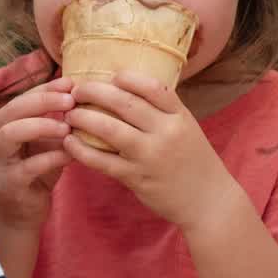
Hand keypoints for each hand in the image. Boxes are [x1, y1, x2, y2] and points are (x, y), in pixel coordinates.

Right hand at [0, 76, 76, 230]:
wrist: (18, 215)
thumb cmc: (33, 174)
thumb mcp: (41, 144)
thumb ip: (52, 124)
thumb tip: (80, 97)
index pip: (19, 99)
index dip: (44, 89)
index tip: (70, 83)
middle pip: (11, 111)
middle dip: (42, 101)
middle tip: (70, 100)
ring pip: (11, 133)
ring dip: (41, 125)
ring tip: (67, 126)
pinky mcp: (8, 184)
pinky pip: (28, 166)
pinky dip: (51, 157)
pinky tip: (71, 154)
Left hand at [64, 71, 241, 234]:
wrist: (209, 202)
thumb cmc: (193, 162)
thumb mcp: (187, 129)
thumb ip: (162, 112)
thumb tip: (126, 90)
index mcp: (180, 117)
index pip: (154, 87)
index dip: (129, 78)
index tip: (111, 75)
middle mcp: (166, 133)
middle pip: (125, 103)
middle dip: (95, 92)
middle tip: (76, 91)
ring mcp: (150, 156)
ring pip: (109, 129)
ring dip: (83, 118)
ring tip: (69, 115)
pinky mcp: (136, 178)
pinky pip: (102, 160)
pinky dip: (81, 150)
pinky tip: (69, 142)